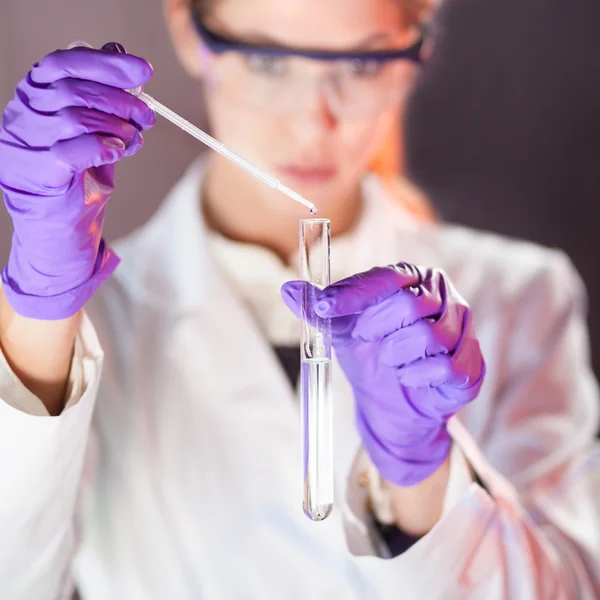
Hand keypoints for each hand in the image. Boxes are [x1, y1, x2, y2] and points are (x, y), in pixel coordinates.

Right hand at [0, 43, 154, 319]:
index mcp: (32, 99)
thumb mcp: (92, 131)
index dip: (106, 63)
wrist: (57, 233)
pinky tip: (119, 151)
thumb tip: (117, 50)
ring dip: (119, 127)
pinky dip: (104, 146)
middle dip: (122, 100)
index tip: (143, 69)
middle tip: (148, 116)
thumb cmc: (75, 180)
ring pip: (78, 117)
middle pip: (75, 89)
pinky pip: (76, 147)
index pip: (64, 63)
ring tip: (135, 141)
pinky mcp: (41, 174)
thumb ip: (101, 96)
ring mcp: (26, 145)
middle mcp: (22, 116)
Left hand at [282, 263, 484, 486]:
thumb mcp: (340, 330)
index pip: (384, 278)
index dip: (352, 294)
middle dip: (376, 327)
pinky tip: (408, 377)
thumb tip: (287, 290)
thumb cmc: (370, 354)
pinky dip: (417, 376)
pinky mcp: (471, 364)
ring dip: (396, 354)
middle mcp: (442, 296)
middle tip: (366, 339)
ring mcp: (462, 329)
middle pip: (408, 304)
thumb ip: (318, 309)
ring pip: (429, 336)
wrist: (393, 401)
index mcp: (411, 278)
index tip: (322, 309)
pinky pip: (446, 367)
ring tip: (389, 359)